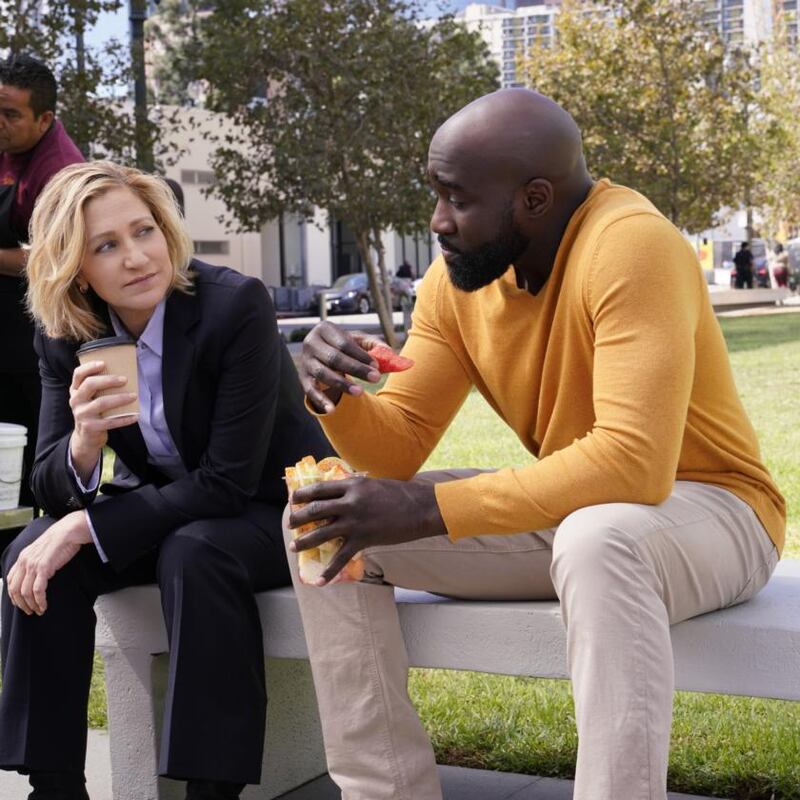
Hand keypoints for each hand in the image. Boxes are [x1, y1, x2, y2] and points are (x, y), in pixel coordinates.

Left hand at [5, 511, 91, 615]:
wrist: (69, 530)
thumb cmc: (60, 540)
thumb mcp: (42, 552)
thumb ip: (35, 563)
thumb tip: (37, 577)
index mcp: (22, 557)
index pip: (10, 581)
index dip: (14, 595)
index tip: (21, 603)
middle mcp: (24, 561)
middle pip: (15, 589)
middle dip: (21, 604)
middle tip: (30, 611)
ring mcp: (33, 564)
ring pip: (25, 592)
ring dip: (31, 605)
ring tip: (39, 610)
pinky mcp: (44, 567)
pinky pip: (38, 590)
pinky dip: (40, 600)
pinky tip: (44, 605)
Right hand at [69, 360, 137, 472]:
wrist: (86, 437)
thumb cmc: (93, 412)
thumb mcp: (90, 399)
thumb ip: (99, 388)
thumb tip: (124, 373)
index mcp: (76, 390)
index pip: (78, 374)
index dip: (90, 367)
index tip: (104, 363)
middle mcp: (76, 401)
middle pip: (90, 385)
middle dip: (109, 380)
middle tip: (125, 379)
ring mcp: (82, 414)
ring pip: (101, 403)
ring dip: (120, 398)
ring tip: (134, 396)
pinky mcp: (90, 427)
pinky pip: (110, 422)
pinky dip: (124, 419)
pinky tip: (135, 416)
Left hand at [288, 476, 445, 584]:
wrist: (420, 509)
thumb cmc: (400, 494)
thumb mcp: (373, 484)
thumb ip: (355, 489)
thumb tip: (340, 492)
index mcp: (352, 485)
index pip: (320, 488)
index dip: (303, 494)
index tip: (294, 499)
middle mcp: (350, 502)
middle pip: (315, 510)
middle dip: (298, 518)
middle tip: (290, 524)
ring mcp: (355, 522)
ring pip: (321, 533)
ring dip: (304, 541)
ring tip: (294, 547)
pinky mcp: (363, 539)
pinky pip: (341, 558)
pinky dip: (329, 571)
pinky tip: (319, 580)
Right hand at [298, 322, 383, 412]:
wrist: (322, 353)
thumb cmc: (345, 346)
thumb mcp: (360, 341)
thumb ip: (377, 347)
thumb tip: (399, 360)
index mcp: (325, 329)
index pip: (344, 343)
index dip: (361, 355)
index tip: (377, 366)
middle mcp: (311, 343)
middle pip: (334, 358)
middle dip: (356, 369)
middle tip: (375, 378)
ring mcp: (306, 361)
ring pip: (323, 374)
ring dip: (342, 384)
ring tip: (360, 393)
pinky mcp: (303, 378)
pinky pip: (311, 390)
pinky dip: (321, 400)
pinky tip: (332, 410)